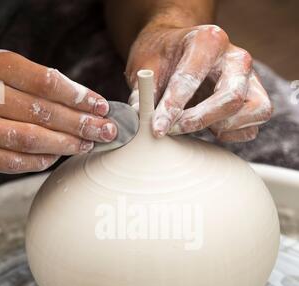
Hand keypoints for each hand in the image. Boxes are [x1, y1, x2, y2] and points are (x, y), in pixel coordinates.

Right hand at [0, 51, 116, 173]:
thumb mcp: (8, 73)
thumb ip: (37, 85)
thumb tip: (86, 105)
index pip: (44, 82)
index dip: (77, 96)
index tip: (101, 106)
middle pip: (42, 112)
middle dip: (80, 124)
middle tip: (105, 131)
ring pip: (29, 138)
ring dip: (64, 144)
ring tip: (87, 144)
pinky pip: (13, 162)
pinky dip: (39, 161)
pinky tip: (57, 157)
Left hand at [126, 24, 271, 141]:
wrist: (180, 52)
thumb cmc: (164, 58)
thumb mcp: (146, 66)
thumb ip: (143, 91)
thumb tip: (137, 119)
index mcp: (209, 40)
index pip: (191, 78)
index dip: (172, 107)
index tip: (157, 129)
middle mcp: (237, 58)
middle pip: (231, 97)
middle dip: (200, 120)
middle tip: (174, 130)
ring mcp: (252, 80)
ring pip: (252, 113)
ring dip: (220, 128)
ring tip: (194, 124)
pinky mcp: (256, 102)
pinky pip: (250, 130)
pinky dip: (230, 136)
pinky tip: (209, 128)